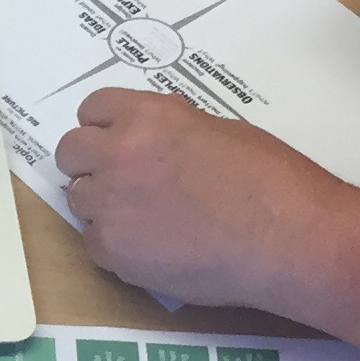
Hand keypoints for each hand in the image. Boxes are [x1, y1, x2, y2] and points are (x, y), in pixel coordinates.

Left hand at [52, 90, 331, 308]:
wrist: (288, 239)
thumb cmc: (271, 182)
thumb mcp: (219, 129)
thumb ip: (172, 127)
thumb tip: (153, 133)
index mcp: (147, 116)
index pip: (92, 108)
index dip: (106, 125)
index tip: (115, 139)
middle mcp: (119, 155)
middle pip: (71, 152)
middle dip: (92, 162)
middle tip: (123, 178)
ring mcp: (112, 205)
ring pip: (79, 199)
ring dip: (104, 204)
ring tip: (147, 216)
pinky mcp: (115, 252)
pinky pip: (93, 242)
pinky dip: (116, 244)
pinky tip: (154, 245)